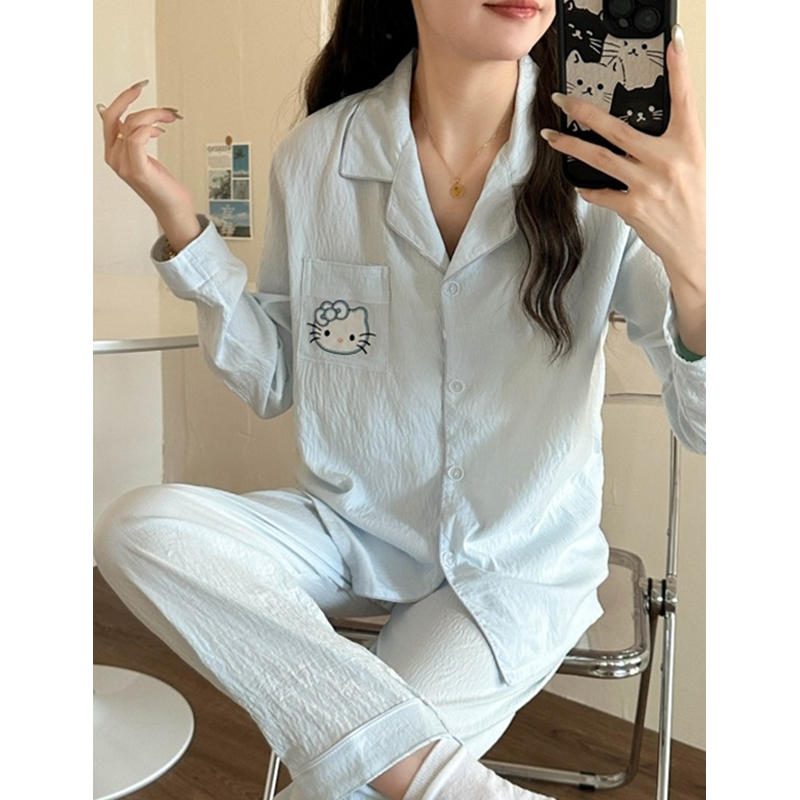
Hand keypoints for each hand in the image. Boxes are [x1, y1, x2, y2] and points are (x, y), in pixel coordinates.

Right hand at [97, 80, 199, 250]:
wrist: (173, 209)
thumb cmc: (163, 184)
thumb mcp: (144, 156)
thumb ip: (132, 138)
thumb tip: (124, 117)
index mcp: (112, 152)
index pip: (108, 116)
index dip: (122, 98)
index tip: (139, 86)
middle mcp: (113, 157)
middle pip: (113, 116)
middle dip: (130, 98)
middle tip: (146, 89)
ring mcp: (123, 165)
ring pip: (132, 124)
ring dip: (154, 115)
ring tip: (170, 118)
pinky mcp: (137, 170)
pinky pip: (137, 138)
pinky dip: (151, 128)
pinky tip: (162, 130)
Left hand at [540, 25, 704, 352]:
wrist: (695, 244)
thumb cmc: (692, 201)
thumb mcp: (691, 164)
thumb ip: (668, 144)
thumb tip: (634, 133)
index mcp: (687, 143)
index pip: (684, 99)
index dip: (679, 69)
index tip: (671, 45)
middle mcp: (666, 160)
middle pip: (616, 129)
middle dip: (584, 112)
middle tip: (562, 101)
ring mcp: (647, 184)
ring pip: (599, 158)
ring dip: (570, 146)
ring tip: (551, 136)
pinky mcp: (632, 207)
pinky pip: (600, 192)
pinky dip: (588, 188)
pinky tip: (581, 184)